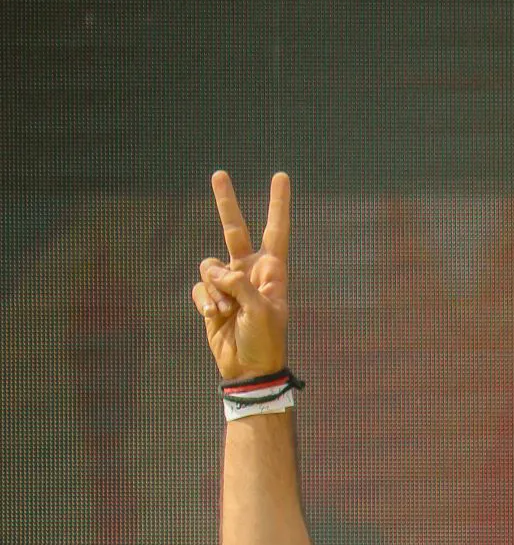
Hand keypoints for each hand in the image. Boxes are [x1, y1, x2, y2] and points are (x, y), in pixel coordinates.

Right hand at [191, 170, 289, 381]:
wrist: (248, 370)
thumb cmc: (265, 342)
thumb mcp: (262, 311)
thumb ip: (240, 284)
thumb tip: (218, 273)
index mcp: (272, 272)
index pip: (276, 231)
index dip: (278, 204)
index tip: (280, 176)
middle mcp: (249, 272)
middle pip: (235, 230)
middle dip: (226, 203)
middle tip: (219, 174)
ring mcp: (229, 284)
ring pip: (210, 265)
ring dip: (214, 288)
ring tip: (224, 311)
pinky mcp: (212, 298)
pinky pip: (201, 288)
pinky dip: (205, 302)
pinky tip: (214, 317)